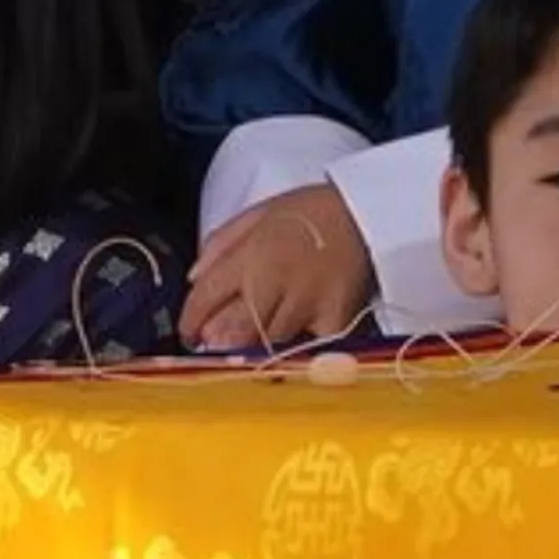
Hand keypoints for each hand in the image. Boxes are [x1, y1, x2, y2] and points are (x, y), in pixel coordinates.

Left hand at [180, 185, 375, 349]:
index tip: (189, 333)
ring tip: (261, 332)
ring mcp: (306, 303)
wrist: (369, 211)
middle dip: (220, 341)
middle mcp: (275, 282)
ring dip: (258, 342)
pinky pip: (307, 347)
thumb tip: (192, 279)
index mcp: (251, 253)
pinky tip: (297, 337)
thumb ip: (220, 245)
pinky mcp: (335, 319)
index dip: (190, 321)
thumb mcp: (258, 214)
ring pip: (268, 341)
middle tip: (216, 343)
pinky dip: (299, 347)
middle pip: (233, 329)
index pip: (206, 296)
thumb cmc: (313, 211)